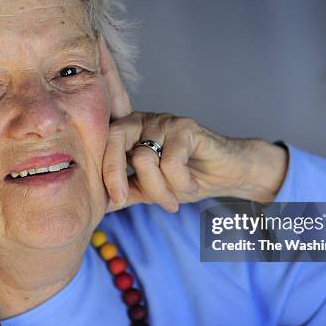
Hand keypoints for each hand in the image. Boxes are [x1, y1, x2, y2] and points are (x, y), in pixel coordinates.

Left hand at [103, 112, 287, 212]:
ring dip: (158, 189)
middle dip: (116, 175)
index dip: (103, 172)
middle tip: (124, 200)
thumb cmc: (188, 179)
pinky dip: (180, 183)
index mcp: (129, 132)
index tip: (112, 202)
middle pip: (115, 140)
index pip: (102, 144)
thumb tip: (98, 205)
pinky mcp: (186, 127)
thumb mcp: (150, 190)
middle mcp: (143, 120)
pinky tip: (191, 186)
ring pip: (144, 158)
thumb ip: (126, 192)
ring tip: (174, 200)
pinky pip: (171, 162)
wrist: (227, 175)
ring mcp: (164, 120)